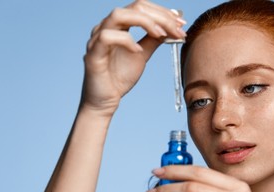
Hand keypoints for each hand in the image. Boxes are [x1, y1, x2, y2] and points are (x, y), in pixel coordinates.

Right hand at [81, 0, 186, 115]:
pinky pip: (107, 37)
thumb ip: (153, 40)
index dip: (163, 12)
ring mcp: (97, 38)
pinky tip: (138, 50)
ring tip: (161, 35)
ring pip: (119, 15)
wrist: (105, 101)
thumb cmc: (119, 78)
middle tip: (177, 29)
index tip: (180, 23)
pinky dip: (126, 41)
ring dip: (145, 22)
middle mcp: (106, 27)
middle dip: (160, 16)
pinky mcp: (93, 54)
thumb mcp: (142, 55)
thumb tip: (171, 27)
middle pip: (134, 7)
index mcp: (118, 25)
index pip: (141, 7)